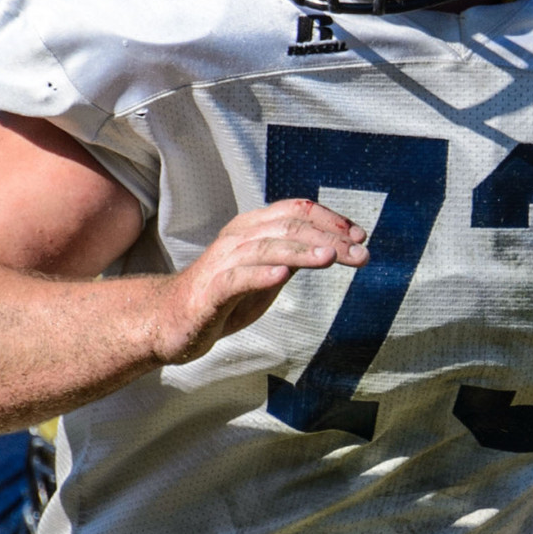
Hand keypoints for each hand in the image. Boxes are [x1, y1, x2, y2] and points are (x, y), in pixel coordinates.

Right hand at [150, 199, 367, 365]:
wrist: (171, 323)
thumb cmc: (222, 299)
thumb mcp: (267, 275)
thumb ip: (294, 258)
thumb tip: (334, 246)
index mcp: (252, 228)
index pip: (296, 210)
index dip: (330, 220)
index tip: (360, 236)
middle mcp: (238, 238)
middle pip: (289, 227)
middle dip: (330, 238)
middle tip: (362, 254)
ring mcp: (222, 262)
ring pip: (267, 248)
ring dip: (301, 252)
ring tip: (331, 257)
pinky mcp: (210, 291)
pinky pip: (237, 278)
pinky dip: (261, 275)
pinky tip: (282, 275)